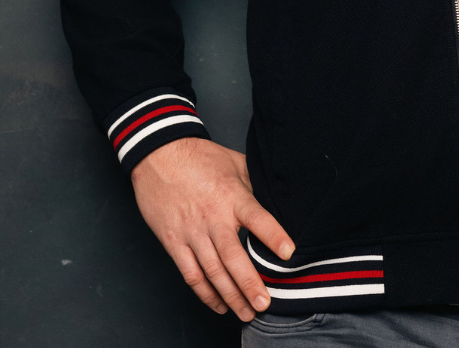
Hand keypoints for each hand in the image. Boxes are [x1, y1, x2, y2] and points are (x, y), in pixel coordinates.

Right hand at [130, 137, 294, 321]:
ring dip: (230, 296)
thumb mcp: (236, 163)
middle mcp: (213, 218)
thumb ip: (254, 185)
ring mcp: (192, 233)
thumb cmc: (201, 157)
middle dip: (250, 284)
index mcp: (232, 196)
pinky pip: (190, 274)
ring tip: (246, 312)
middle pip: (233, 257)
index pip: (258, 218)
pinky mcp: (174, 242)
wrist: (160, 156)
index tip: (289, 253)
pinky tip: (218, 304)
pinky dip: (204, 293)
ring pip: (212, 272)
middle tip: (264, 304)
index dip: (274, 236)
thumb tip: (276, 200)